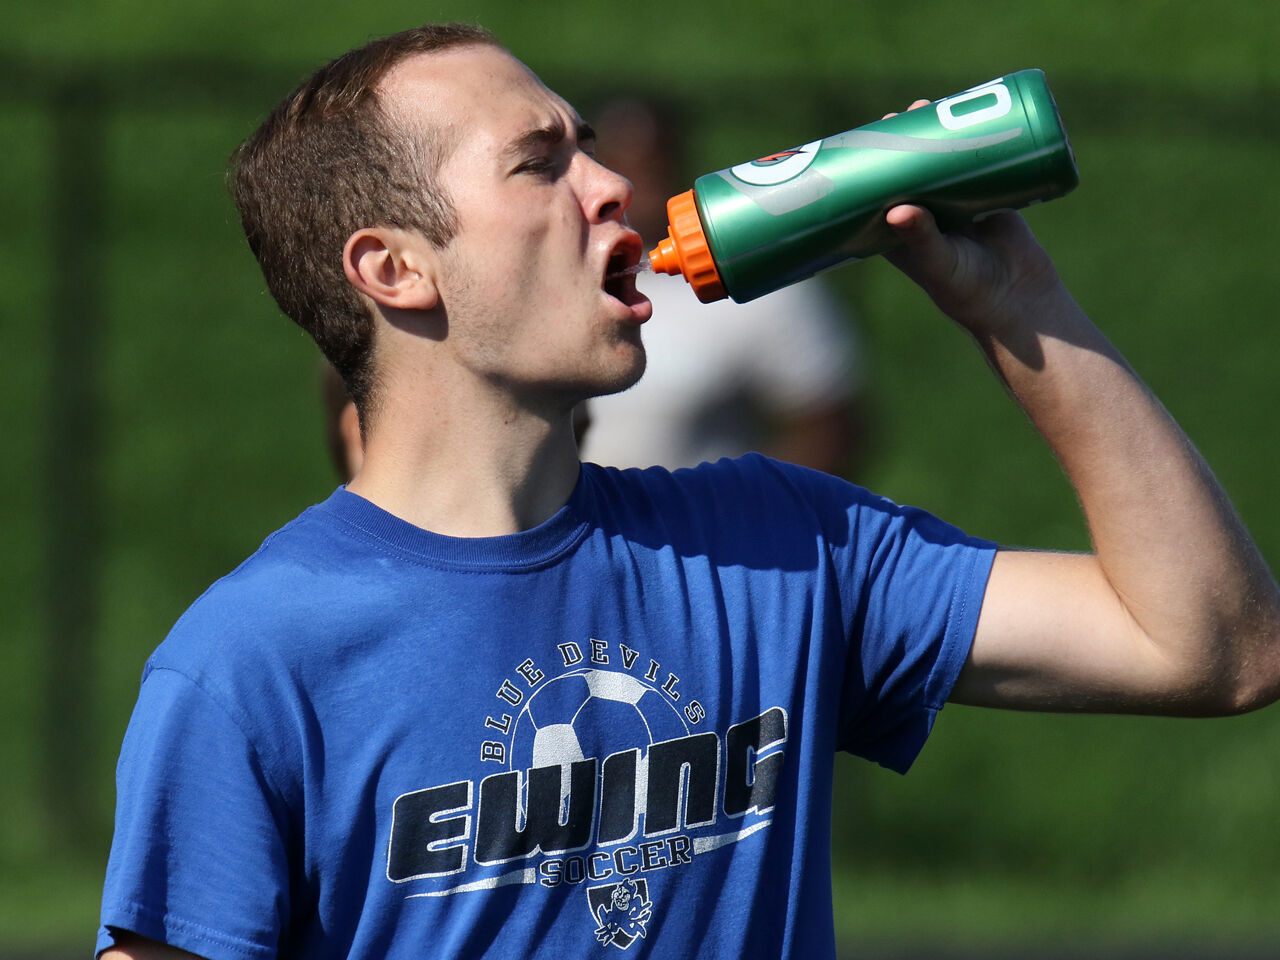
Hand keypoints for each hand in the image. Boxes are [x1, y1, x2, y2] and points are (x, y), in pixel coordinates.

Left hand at [878, 101, 1063, 333]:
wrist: (1017, 296)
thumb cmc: (966, 288)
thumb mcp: (938, 262)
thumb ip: (920, 238)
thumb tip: (898, 210)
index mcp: (898, 232)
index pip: (875, 192)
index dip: (869, 164)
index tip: (864, 136)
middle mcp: (923, 214)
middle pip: (908, 167)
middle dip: (905, 139)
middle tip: (903, 113)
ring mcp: (954, 203)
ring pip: (941, 159)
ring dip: (937, 132)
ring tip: (932, 105)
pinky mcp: (986, 195)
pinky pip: (977, 161)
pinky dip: (973, 140)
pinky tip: (970, 113)